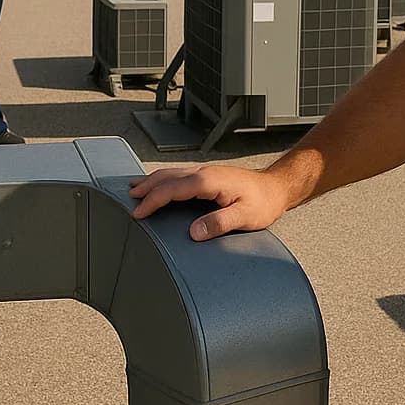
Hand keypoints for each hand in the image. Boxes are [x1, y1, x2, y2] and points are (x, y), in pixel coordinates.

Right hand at [128, 164, 289, 240]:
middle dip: (146, 187)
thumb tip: (195, 232)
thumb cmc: (263, 202)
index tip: (139, 212)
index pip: (173, 189)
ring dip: (152, 181)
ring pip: (172, 173)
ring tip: (135, 189)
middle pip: (167, 177)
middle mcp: (204, 173)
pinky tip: (160, 185)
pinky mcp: (208, 176)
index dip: (153, 200)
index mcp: (209, 181)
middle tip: (128, 199)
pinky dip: (164, 180)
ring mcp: (206, 172)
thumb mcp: (245, 217)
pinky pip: (179, 176)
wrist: (276, 188)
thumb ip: (219, 223)